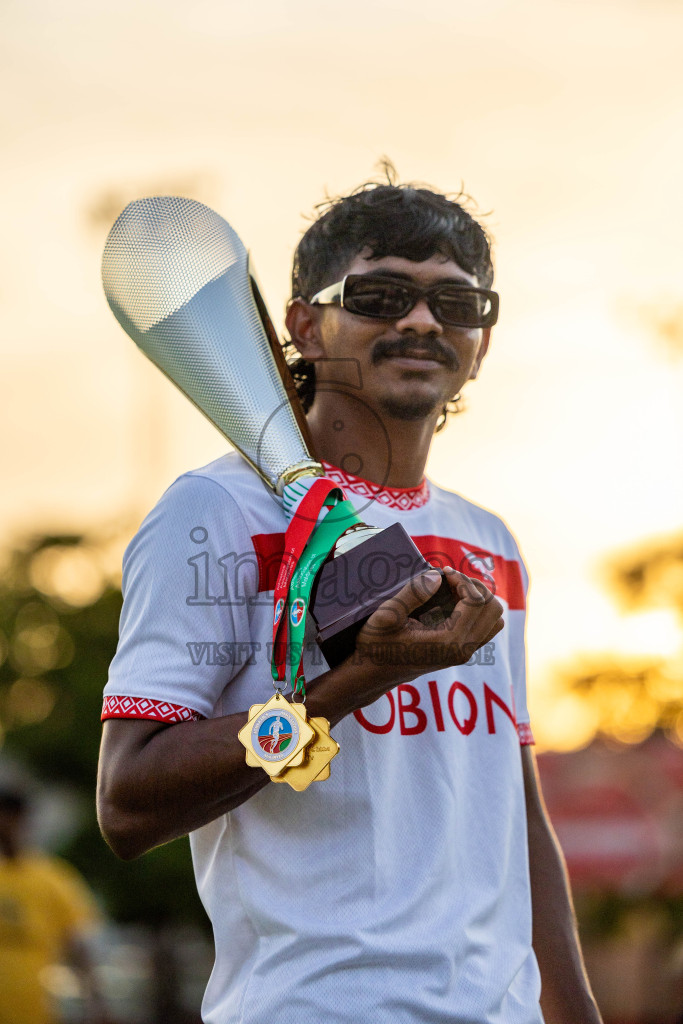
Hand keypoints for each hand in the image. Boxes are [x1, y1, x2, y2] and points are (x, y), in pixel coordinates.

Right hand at [350, 566, 503, 702]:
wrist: (372, 672)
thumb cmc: (376, 644)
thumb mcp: (387, 615)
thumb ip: (413, 594)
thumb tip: (438, 577)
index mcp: (449, 642)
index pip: (476, 602)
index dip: (463, 580)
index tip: (443, 571)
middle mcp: (463, 650)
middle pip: (494, 609)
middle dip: (475, 587)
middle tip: (450, 578)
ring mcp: (465, 653)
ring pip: (495, 619)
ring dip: (479, 598)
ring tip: (453, 589)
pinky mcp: (462, 652)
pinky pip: (486, 628)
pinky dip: (476, 610)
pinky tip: (452, 602)